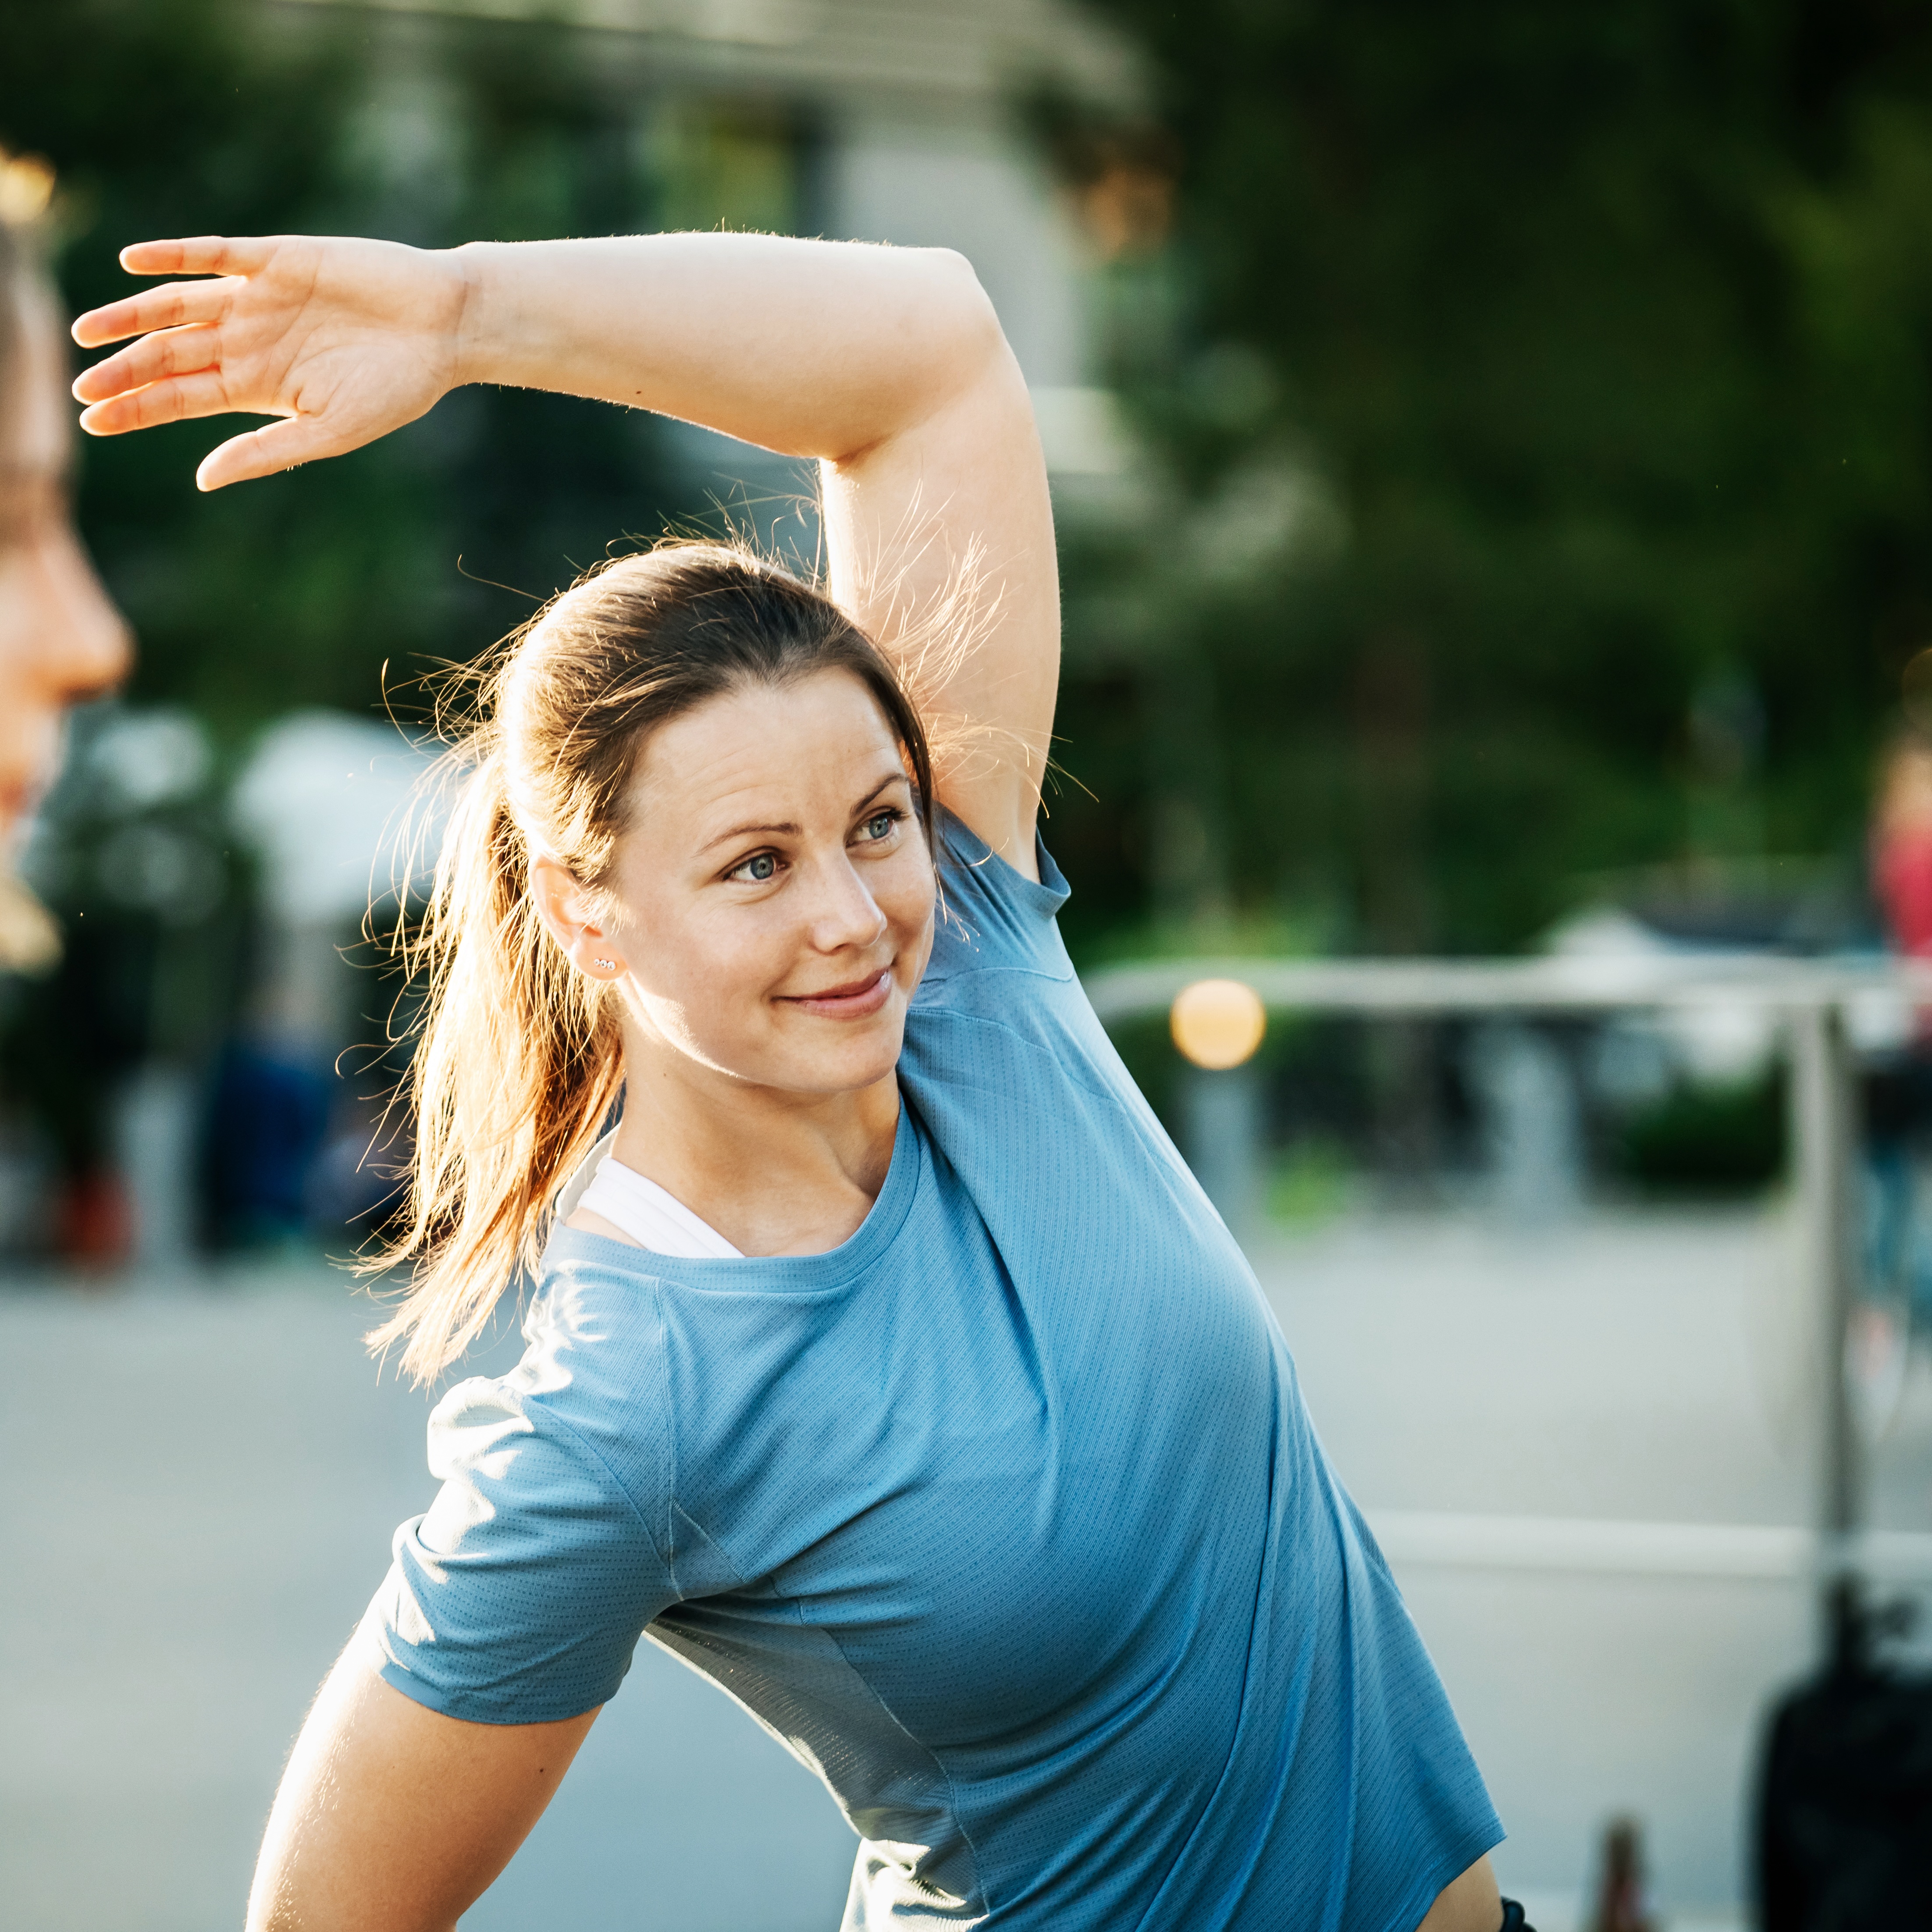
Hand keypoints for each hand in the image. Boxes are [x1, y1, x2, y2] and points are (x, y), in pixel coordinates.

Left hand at [71, 235, 470, 490]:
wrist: (445, 328)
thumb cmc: (399, 388)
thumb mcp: (330, 431)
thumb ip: (266, 451)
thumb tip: (204, 478)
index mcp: (258, 386)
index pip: (181, 398)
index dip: (136, 408)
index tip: (92, 420)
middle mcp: (248, 340)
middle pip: (169, 354)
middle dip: (123, 370)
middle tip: (80, 386)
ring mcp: (258, 298)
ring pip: (177, 305)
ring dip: (130, 315)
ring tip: (87, 330)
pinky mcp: (277, 260)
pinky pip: (214, 255)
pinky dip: (174, 256)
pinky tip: (134, 264)